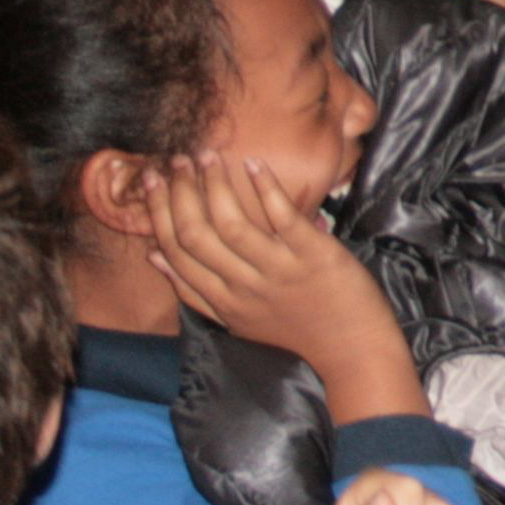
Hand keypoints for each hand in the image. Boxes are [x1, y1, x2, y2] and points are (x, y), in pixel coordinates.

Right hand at [146, 154, 424, 422]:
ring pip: (232, 225)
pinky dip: (265, 190)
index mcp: (221, 301)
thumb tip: (155, 255)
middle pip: (196, 236)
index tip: (152, 179)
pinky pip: (282, 218)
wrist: (351, 347)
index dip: (158, 212)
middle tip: (176, 160)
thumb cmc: (294, 328)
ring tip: (207, 156)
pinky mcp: (312, 256)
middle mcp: (243, 287)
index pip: (176, 252)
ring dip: (215, 186)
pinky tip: (251, 166)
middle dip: (179, 193)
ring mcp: (278, 271)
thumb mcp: (236, 318)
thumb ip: (194, 290)